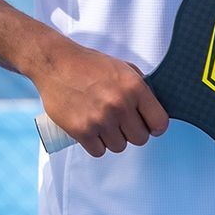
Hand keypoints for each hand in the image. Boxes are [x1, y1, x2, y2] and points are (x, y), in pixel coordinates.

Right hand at [31, 39, 168, 157]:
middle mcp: (119, 104)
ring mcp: (100, 119)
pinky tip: (90, 129)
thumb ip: (140, 89)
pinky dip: (95, 144)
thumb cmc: (88, 64)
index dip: (154, 126)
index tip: (148, 125)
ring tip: (102, 122)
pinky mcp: (81, 130)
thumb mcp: (122, 68)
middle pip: (140, 139)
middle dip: (132, 132)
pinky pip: (99, 151)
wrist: (55, 63)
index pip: (159, 123)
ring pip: (119, 147)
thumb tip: (152, 110)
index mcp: (134, 87)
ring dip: (112, 138)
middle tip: (120, 122)